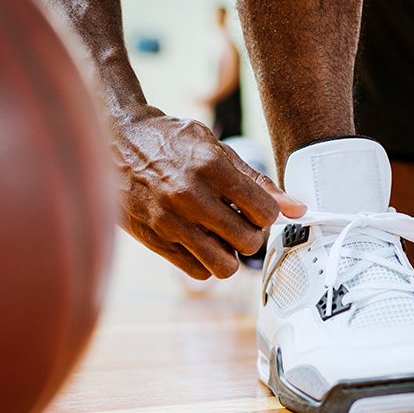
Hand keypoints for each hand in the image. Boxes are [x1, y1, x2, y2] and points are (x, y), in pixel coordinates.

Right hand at [112, 106, 305, 278]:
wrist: (117, 140)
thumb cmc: (170, 141)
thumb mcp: (216, 148)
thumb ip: (256, 180)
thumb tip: (296, 208)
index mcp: (211, 166)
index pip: (264, 211)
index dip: (268, 213)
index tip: (257, 208)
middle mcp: (190, 196)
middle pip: (248, 241)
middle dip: (252, 235)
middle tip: (242, 223)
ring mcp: (170, 221)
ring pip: (223, 265)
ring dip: (230, 254)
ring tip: (222, 237)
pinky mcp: (155, 239)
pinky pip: (195, 271)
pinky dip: (205, 263)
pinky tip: (200, 242)